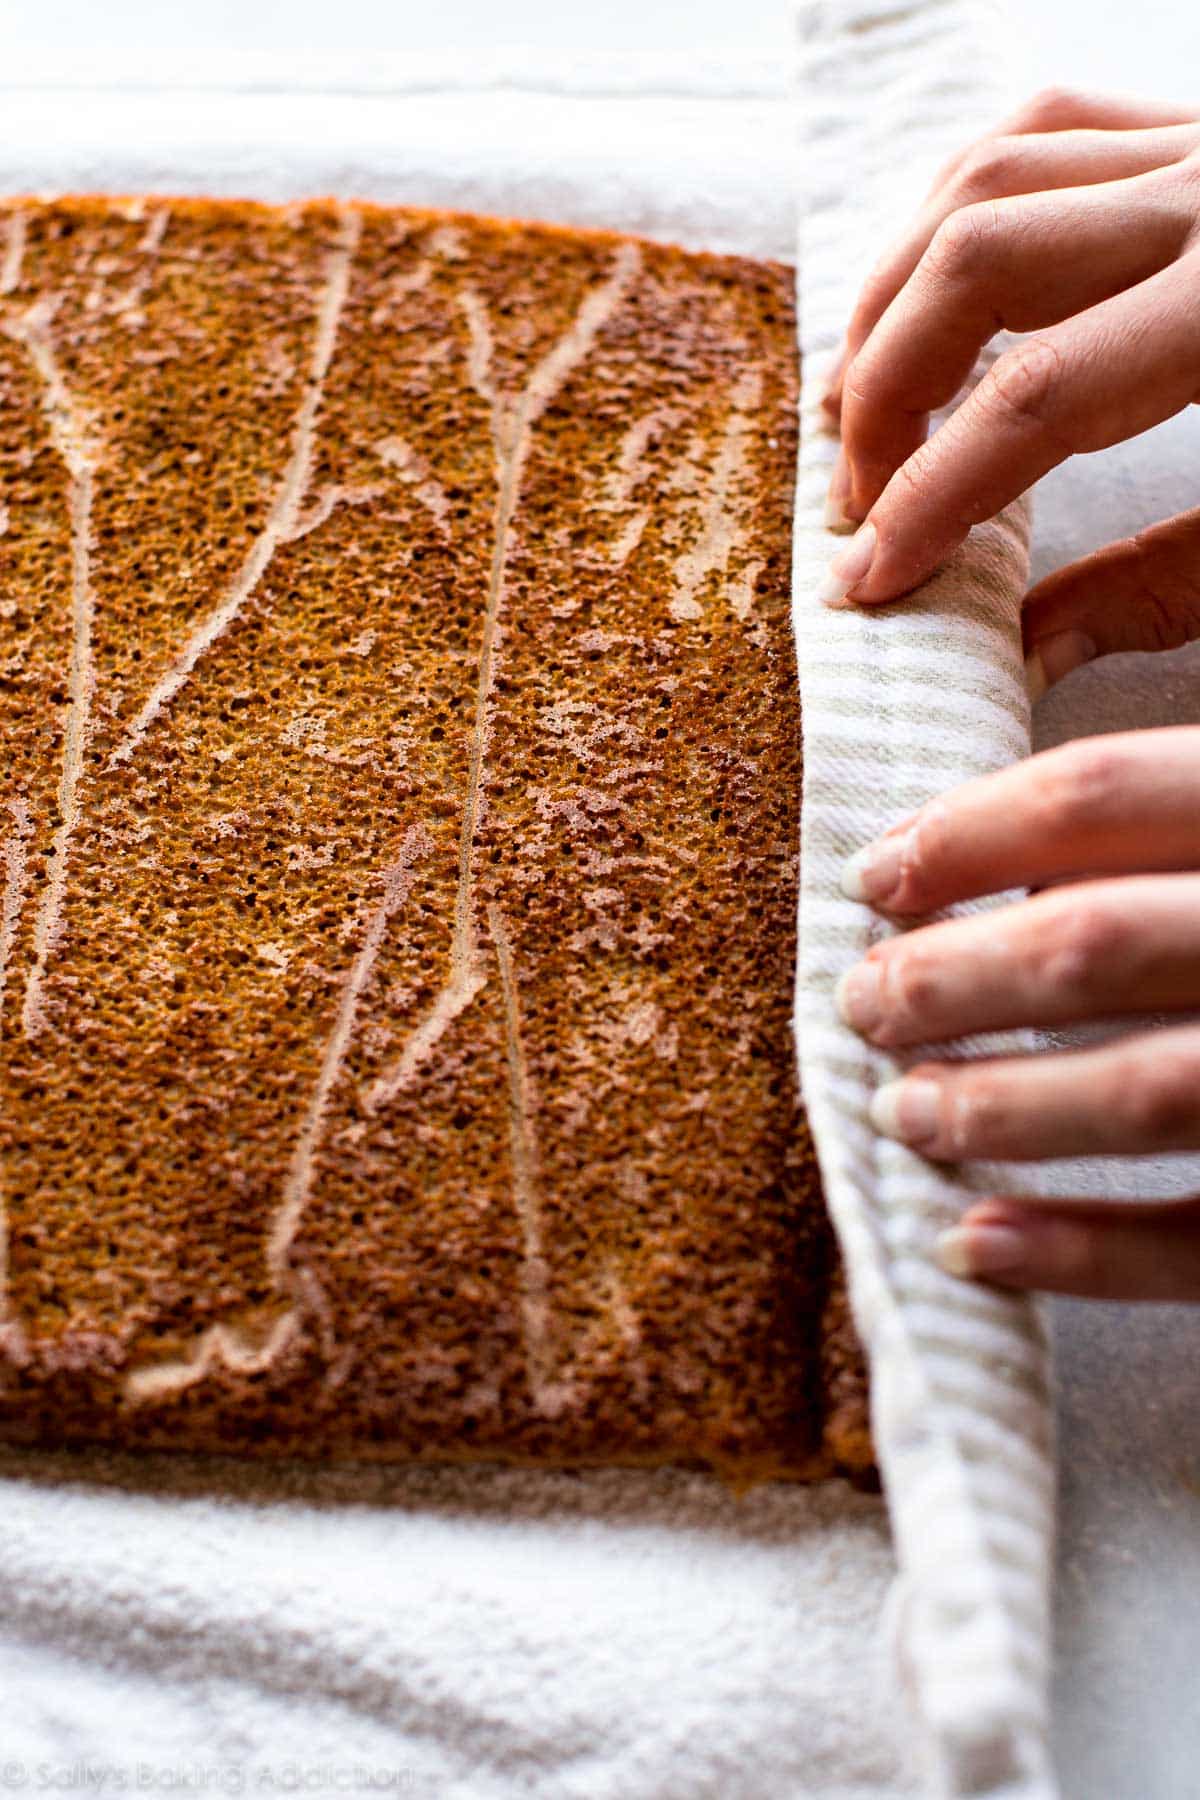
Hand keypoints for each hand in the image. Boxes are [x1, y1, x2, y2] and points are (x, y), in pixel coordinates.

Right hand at [819, 86, 1199, 649]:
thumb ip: (1167, 588)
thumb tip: (1027, 646)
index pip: (1036, 399)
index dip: (930, 498)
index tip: (869, 581)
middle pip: (976, 260)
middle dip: (886, 389)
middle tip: (858, 501)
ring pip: (986, 176)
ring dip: (894, 292)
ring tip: (856, 403)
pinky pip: (1044, 133)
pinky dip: (959, 209)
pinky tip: (929, 290)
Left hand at [833, 725, 1199, 1297]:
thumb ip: (1194, 750)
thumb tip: (1023, 774)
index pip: (1106, 795)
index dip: (966, 833)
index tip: (875, 874)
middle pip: (1097, 945)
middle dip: (949, 979)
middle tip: (865, 1004)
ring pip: (1146, 1092)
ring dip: (996, 1111)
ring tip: (902, 1116)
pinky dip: (1088, 1255)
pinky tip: (978, 1248)